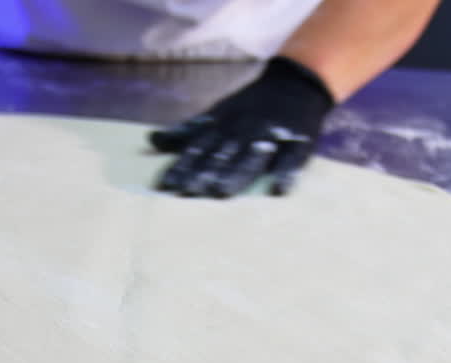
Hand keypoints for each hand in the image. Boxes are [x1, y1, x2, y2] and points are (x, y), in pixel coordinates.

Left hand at [149, 57, 335, 197]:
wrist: (294, 83)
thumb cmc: (248, 107)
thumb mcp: (216, 114)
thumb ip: (187, 132)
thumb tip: (152, 141)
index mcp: (223, 125)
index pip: (200, 147)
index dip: (184, 166)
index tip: (168, 185)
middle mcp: (244, 130)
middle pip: (223, 154)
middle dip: (206, 173)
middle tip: (190, 192)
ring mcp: (271, 135)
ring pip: (252, 157)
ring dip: (237, 174)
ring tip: (222, 192)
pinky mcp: (298, 141)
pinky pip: (292, 157)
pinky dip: (286, 172)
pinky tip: (279, 189)